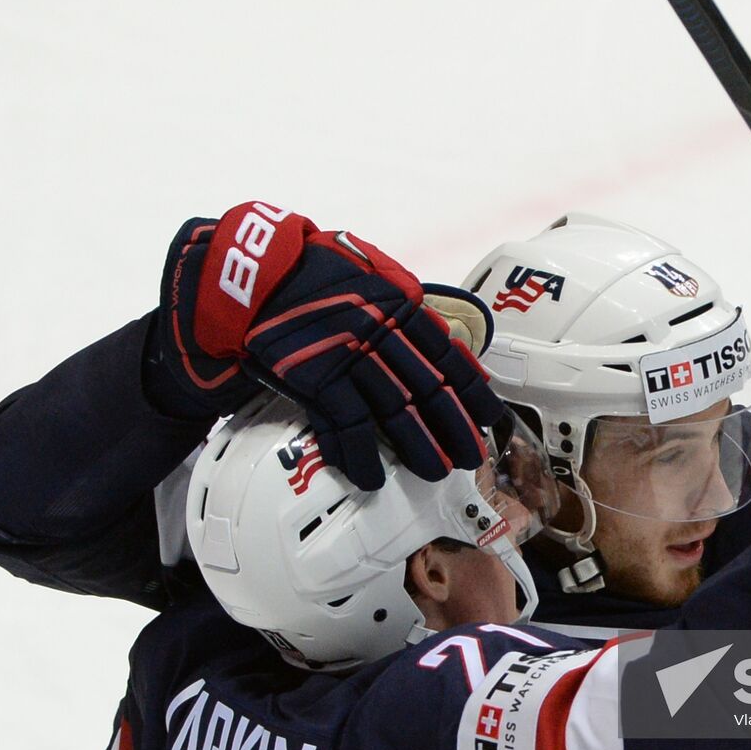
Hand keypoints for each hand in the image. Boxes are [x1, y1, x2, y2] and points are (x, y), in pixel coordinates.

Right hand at [158, 201, 503, 489]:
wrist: (261, 273)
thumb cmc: (318, 274)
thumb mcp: (375, 276)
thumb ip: (407, 309)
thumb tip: (444, 339)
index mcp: (402, 307)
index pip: (450, 357)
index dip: (473, 392)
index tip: (489, 416)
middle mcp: (383, 333)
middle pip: (430, 390)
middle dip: (455, 428)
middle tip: (472, 455)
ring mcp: (351, 357)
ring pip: (396, 413)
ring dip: (418, 448)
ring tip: (436, 472)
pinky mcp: (318, 378)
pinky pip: (348, 426)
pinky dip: (361, 456)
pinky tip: (373, 476)